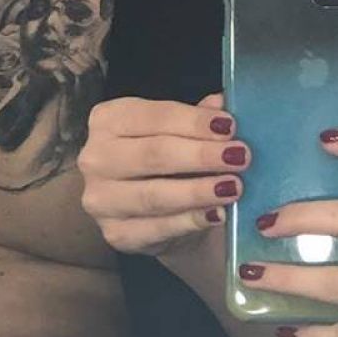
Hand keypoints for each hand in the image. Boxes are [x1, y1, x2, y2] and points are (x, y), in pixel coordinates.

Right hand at [77, 92, 248, 257]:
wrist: (156, 210)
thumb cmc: (168, 158)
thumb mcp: (180, 130)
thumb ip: (199, 116)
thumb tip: (222, 102)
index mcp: (109, 118)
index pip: (156, 116)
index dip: (195, 121)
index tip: (231, 126)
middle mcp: (96, 158)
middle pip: (154, 154)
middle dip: (202, 155)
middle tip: (241, 156)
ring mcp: (100, 200)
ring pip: (155, 195)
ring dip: (199, 191)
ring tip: (234, 186)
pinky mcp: (115, 235)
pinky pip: (157, 228)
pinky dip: (190, 221)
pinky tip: (217, 213)